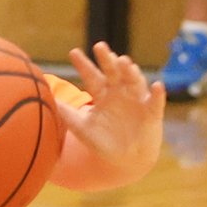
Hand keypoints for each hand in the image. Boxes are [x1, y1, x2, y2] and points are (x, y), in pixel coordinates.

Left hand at [59, 42, 164, 175]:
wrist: (126, 159)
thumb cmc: (104, 141)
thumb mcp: (83, 129)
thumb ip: (68, 114)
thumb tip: (48, 100)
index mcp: (102, 93)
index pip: (91, 76)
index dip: (83, 65)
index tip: (73, 53)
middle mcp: (120, 91)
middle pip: (112, 72)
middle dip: (107, 59)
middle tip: (99, 46)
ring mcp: (137, 100)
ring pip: (134, 81)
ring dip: (130, 71)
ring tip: (124, 62)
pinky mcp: (151, 112)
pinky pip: (155, 102)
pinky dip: (158, 94)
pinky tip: (157, 86)